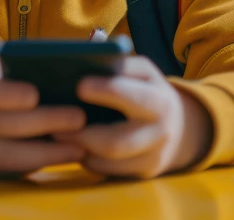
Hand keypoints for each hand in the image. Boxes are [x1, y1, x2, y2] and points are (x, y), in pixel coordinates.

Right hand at [0, 50, 86, 176]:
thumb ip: (18, 68)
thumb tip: (65, 74)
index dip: (5, 93)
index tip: (35, 95)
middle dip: (41, 122)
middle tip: (79, 118)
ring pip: (3, 155)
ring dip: (45, 152)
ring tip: (79, 145)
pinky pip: (7, 170)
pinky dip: (38, 164)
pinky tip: (64, 156)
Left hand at [53, 56, 212, 178]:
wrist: (178, 126)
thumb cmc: (146, 90)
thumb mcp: (141, 72)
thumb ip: (118, 64)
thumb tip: (81, 58)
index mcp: (159, 100)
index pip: (134, 98)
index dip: (106, 91)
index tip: (79, 86)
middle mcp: (160, 132)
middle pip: (116, 142)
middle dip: (82, 135)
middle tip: (55, 127)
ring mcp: (153, 157)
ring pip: (107, 162)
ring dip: (79, 149)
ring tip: (58, 136)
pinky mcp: (142, 174)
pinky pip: (108, 172)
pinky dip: (87, 159)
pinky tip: (73, 147)